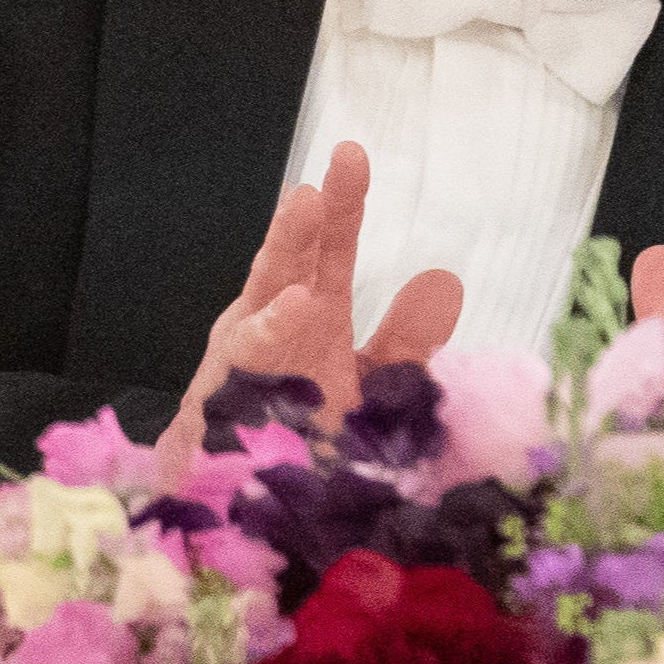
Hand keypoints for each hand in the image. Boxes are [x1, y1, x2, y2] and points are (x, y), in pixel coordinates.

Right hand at [154, 142, 462, 483]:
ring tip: (307, 202)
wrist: (253, 508)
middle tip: (340, 163)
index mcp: (312, 315)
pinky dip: (273, 327)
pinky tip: (300, 302)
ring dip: (286, 248)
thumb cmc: (306, 439)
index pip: (331, 249)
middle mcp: (276, 323)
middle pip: (296, 258)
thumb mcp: (372, 386)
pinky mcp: (223, 394)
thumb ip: (404, 340)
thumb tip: (440, 284)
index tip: (353, 155)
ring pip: (265, 292)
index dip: (344, 205)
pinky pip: (250, 357)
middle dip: (314, 215)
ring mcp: (247, 355)